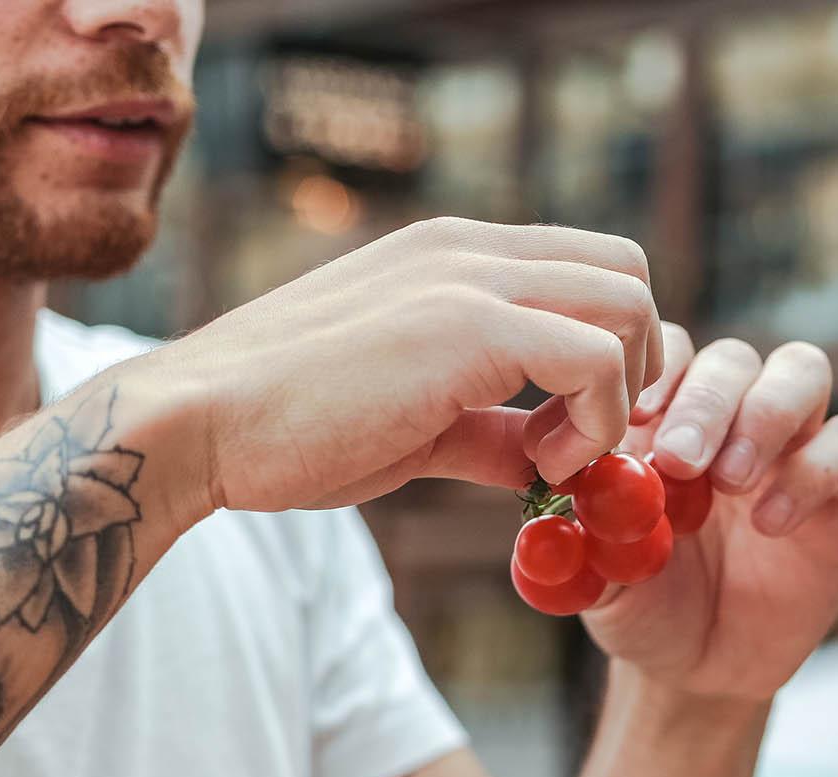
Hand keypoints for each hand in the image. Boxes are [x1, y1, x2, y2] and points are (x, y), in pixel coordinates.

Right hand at [129, 217, 663, 515]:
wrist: (200, 426)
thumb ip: (489, 430)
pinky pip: (597, 360)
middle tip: (586, 438)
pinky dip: (597, 425)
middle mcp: (470, 249)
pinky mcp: (469, 327)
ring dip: (620, 397)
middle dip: (636, 366)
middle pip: (629, 274)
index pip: (592, 267)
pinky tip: (540, 467)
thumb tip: (540, 459)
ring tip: (555, 457)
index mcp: (455, 256)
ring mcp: (470, 279)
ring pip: (630, 306)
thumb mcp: (417, 422)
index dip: (613, 350)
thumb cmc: (293, 428)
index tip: (577, 426)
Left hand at [553, 333, 837, 701]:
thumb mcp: (599, 576)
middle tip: (680, 460)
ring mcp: (792, 444)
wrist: (699, 668)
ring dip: (765, 415)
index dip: (654, 370)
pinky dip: (810, 473)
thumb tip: (566, 488)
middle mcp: (732, 415)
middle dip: (706, 402)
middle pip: (733, 358)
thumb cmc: (643, 606)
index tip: (635, 417)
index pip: (667, 350)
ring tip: (729, 482)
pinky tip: (769, 523)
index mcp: (666, 416)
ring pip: (802, 371)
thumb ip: (584, 533)